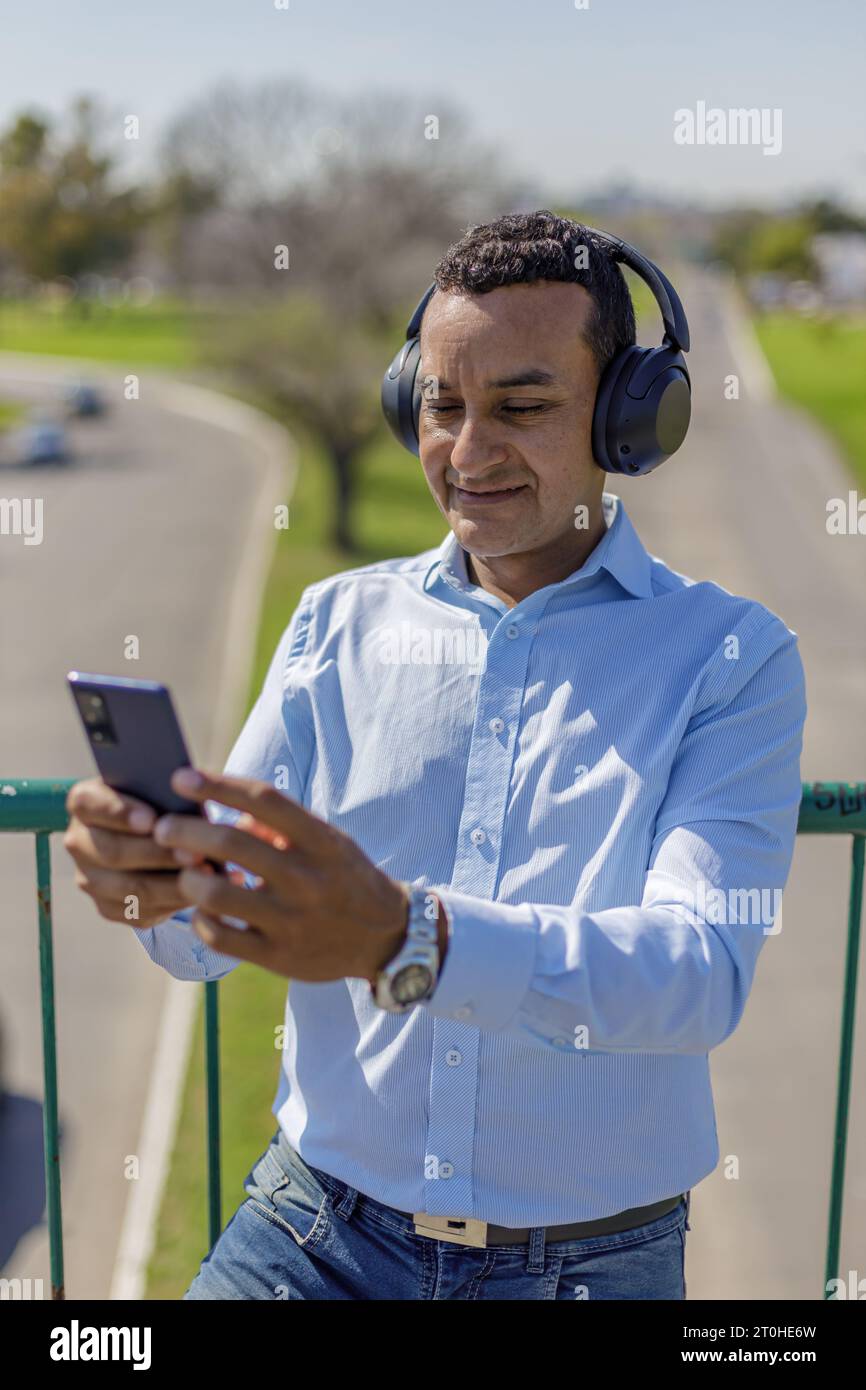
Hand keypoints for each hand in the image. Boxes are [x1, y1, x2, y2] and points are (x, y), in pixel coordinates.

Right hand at [63, 778, 199, 927]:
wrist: (156, 834)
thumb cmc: (160, 801)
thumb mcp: (160, 785)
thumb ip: (167, 787)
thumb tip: (192, 792)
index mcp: (85, 802)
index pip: (89, 804)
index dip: (119, 813)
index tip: (152, 820)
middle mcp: (79, 841)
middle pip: (111, 852)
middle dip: (156, 854)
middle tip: (194, 854)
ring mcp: (90, 878)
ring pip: (128, 888)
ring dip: (170, 884)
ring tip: (204, 876)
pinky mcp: (108, 907)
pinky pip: (139, 911)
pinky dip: (172, 903)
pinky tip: (198, 893)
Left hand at [152, 767, 410, 982]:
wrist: (385, 937)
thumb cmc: (344, 878)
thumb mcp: (326, 841)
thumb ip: (280, 826)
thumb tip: (228, 812)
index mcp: (320, 840)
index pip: (264, 800)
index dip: (218, 785)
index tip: (181, 777)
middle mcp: (307, 878)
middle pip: (231, 843)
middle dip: (185, 830)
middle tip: (161, 827)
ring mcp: (292, 920)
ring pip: (218, 895)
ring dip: (189, 878)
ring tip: (184, 872)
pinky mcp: (278, 957)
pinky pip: (221, 938)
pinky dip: (202, 920)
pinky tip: (202, 910)